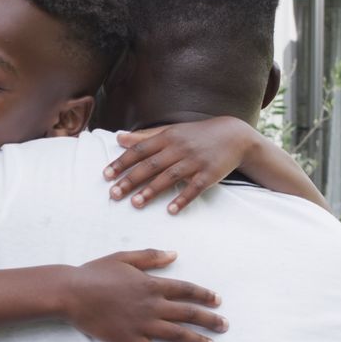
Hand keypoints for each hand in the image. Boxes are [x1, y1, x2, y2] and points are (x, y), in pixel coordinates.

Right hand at [63, 249, 226, 341]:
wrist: (72, 293)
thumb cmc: (96, 272)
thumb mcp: (124, 257)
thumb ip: (151, 256)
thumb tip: (174, 254)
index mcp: (151, 284)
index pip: (186, 290)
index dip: (204, 295)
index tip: (218, 301)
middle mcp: (151, 305)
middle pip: (188, 314)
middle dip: (209, 320)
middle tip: (225, 326)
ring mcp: (141, 324)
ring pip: (176, 335)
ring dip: (196, 341)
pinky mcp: (129, 340)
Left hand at [103, 117, 258, 213]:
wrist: (234, 136)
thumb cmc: (197, 134)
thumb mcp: (171, 131)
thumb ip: (145, 137)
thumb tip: (119, 139)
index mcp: (168, 137)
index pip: (140, 150)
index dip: (122, 162)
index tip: (106, 175)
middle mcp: (179, 148)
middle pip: (151, 165)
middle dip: (130, 179)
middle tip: (114, 194)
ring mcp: (195, 161)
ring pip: (169, 177)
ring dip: (151, 191)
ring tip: (135, 203)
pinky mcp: (209, 174)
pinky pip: (194, 188)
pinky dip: (182, 199)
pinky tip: (171, 210)